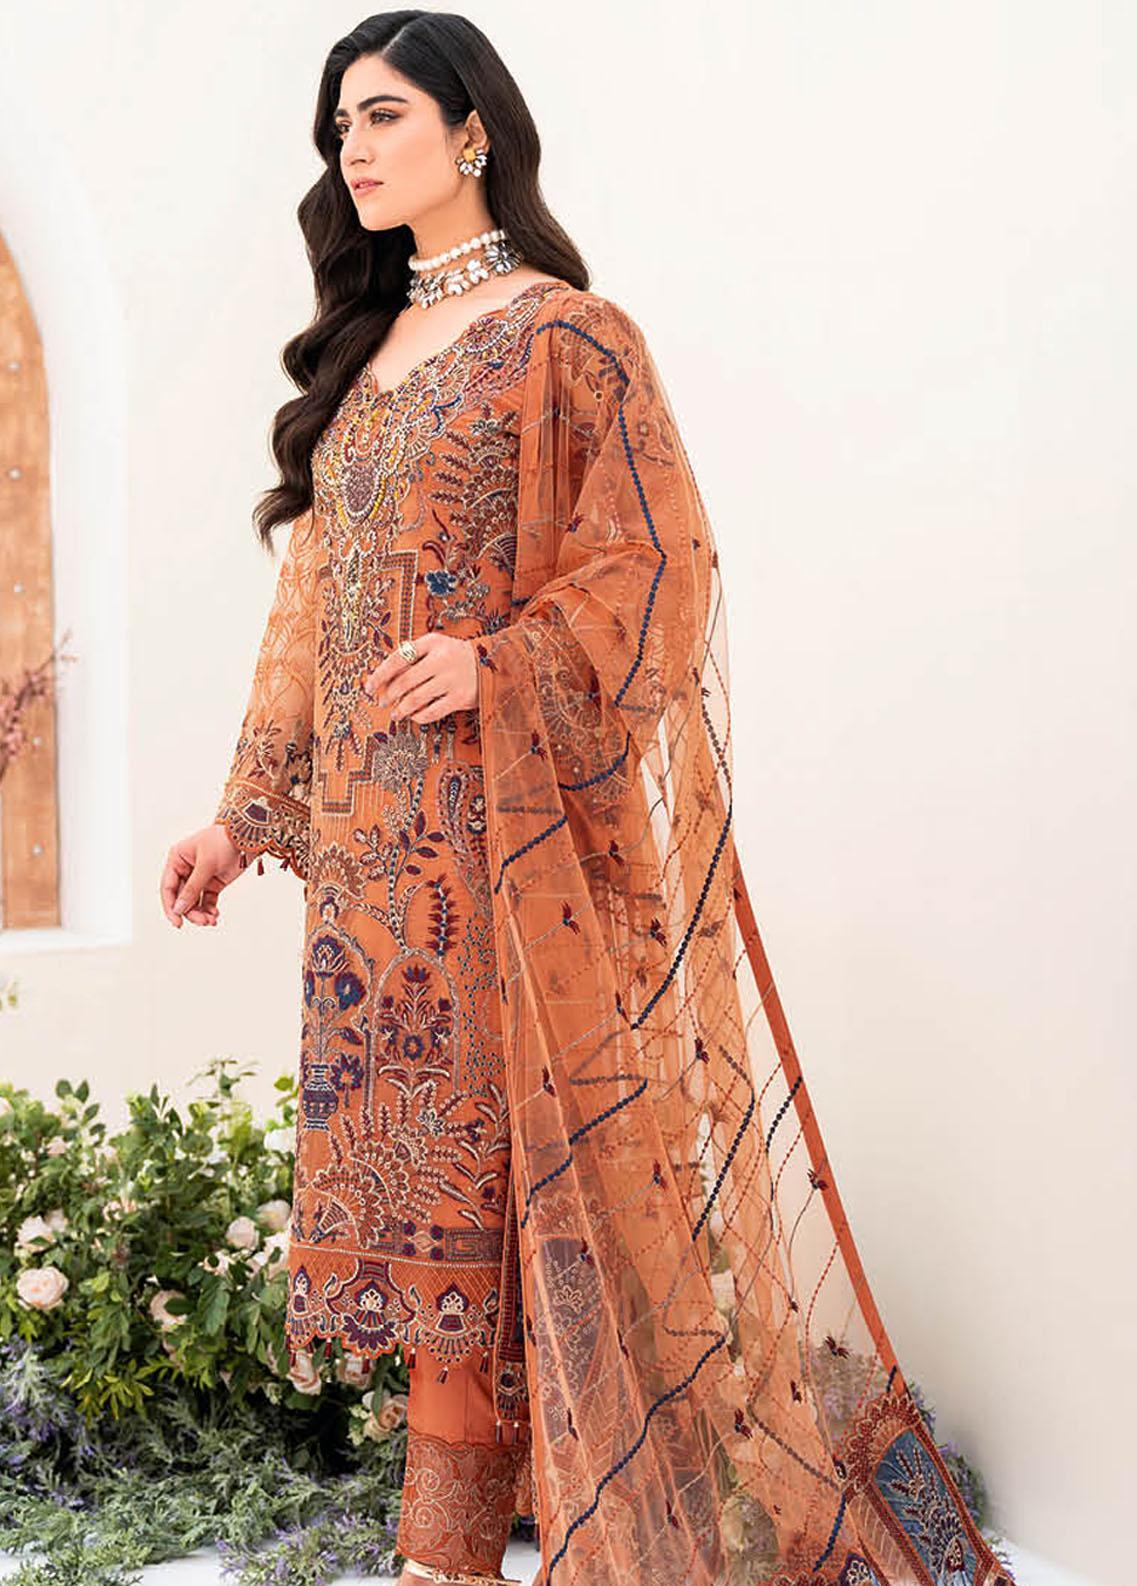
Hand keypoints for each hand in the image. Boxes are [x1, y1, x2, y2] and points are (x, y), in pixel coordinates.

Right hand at [160, 823, 246, 928]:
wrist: (248, 837)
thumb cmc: (223, 842)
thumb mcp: (206, 864)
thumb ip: (192, 888)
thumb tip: (179, 909)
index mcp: (177, 859)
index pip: (168, 887)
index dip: (171, 907)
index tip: (177, 923)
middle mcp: (185, 869)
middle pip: (182, 898)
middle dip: (191, 912)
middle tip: (203, 922)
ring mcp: (199, 877)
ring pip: (194, 902)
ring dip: (201, 913)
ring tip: (211, 920)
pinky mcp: (213, 883)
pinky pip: (207, 900)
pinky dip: (210, 909)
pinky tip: (215, 915)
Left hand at [362, 632, 477, 723]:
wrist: (493, 662)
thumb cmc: (455, 656)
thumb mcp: (436, 646)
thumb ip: (413, 656)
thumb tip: (385, 680)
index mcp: (431, 642)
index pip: (397, 659)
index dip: (379, 675)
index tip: (368, 687)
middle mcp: (441, 659)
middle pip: (404, 681)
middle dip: (388, 695)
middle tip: (382, 702)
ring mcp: (452, 679)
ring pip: (416, 699)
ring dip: (401, 709)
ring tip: (395, 714)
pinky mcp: (461, 697)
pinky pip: (432, 711)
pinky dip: (419, 716)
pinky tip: (414, 717)